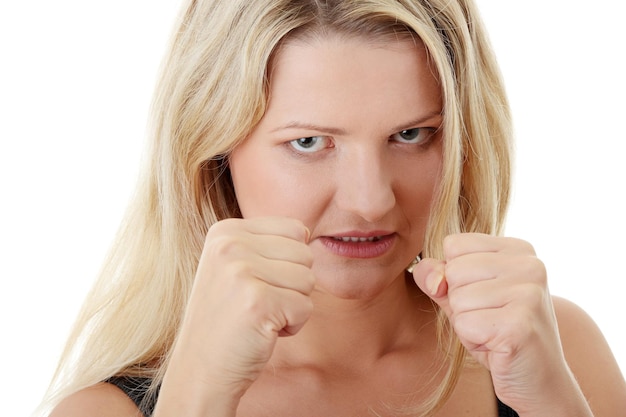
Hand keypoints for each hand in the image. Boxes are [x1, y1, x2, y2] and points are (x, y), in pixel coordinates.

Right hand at [159, 217, 314, 413]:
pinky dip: (292, 326)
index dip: (288, 263)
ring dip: (292, 305)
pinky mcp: (258, 301)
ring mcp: (242, 271)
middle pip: (305, 254)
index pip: (296, 229)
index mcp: (225, 230)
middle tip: (258, 304)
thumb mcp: (234, 266)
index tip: (256, 284)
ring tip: (259, 317)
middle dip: (292, 285)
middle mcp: (230, 244)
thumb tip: (308, 232)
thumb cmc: (228, 319)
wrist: (200, 371)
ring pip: (309, 280)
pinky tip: (262, 331)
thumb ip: (266, 244)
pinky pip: (306, 307)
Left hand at [412, 233, 575, 413]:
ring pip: (457, 299)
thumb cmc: (497, 333)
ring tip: (494, 332)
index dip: (455, 277)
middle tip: (489, 319)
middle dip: (460, 302)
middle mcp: (529, 264)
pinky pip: (465, 324)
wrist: (538, 381)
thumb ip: (437, 277)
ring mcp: (529, 292)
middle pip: (453, 270)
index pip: (454, 244)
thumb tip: (427, 273)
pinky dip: (473, 340)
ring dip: (467, 323)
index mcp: (518, 249)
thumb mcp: (462, 297)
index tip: (484, 296)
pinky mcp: (520, 324)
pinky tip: (498, 345)